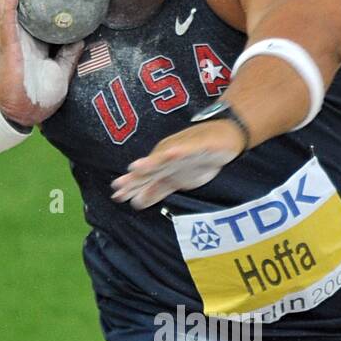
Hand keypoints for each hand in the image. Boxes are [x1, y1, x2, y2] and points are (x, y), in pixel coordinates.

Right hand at [0, 0, 83, 125]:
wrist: (24, 115)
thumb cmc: (40, 98)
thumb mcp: (61, 73)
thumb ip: (70, 56)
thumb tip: (84, 38)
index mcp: (36, 46)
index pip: (42, 20)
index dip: (47, 3)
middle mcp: (24, 41)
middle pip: (25, 11)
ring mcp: (15, 43)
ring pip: (12, 12)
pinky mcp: (9, 49)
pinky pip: (8, 23)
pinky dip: (9, 6)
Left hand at [111, 120, 246, 208]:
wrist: (223, 137)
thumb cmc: (197, 159)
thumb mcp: (175, 180)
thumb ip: (156, 191)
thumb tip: (135, 203)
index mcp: (161, 166)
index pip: (144, 179)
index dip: (130, 187)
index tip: (116, 196)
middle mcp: (167, 157)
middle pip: (150, 169)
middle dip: (135, 177)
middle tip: (119, 185)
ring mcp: (182, 150)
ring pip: (164, 158)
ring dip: (151, 163)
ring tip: (136, 168)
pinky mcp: (199, 146)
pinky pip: (189, 149)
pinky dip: (180, 151)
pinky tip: (172, 154)